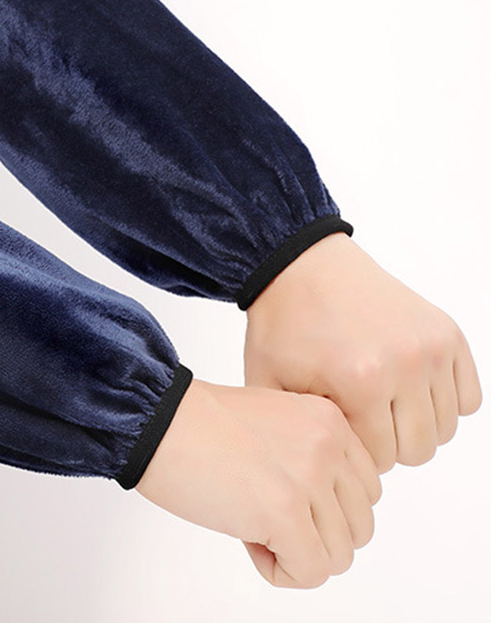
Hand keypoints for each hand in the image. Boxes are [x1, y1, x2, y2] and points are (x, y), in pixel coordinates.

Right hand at [134, 377, 381, 587]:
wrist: (156, 421)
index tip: (277, 491)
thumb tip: (331, 513)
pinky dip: (279, 570)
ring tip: (251, 520)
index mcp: (330, 419)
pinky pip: (309, 573)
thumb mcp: (277, 420)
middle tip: (261, 510)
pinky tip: (247, 538)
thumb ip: (313, 454)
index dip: (320, 506)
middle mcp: (329, 445)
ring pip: (338, 556)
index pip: (363, 492)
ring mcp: (309, 479)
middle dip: (312, 533)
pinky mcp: (285, 513)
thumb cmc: (199, 423)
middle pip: (356, 527)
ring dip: (295, 552)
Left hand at [243, 232, 481, 471]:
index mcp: (360, 382)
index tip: (337, 424)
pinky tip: (407, 386)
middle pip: (418, 449)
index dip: (356, 449)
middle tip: (359, 414)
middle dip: (388, 441)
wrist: (300, 265)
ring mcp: (429, 347)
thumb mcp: (270, 382)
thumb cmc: (283, 323)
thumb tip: (320, 473)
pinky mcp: (446, 333)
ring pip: (445, 428)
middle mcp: (403, 364)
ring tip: (380, 399)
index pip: (381, 460)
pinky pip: (468, 398)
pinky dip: (443, 400)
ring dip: (415, 422)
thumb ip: (296, 433)